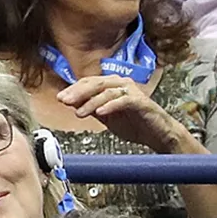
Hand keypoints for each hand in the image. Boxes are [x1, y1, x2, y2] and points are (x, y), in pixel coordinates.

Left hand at [57, 76, 185, 152]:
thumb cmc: (133, 123)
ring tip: (80, 113)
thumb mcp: (105, 116)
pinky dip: (110, 105)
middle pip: (95, 83)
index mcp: (112, 86)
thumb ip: (90, 107)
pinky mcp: (141, 101)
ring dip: (91, 102)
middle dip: (78, 92)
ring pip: (107, 92)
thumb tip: (70, 102)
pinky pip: (123, 100)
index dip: (73, 89)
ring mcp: (132, 91)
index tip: (59, 98)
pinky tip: (99, 112)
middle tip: (64, 101)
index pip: (88, 83)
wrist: (157, 134)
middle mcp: (121, 84)